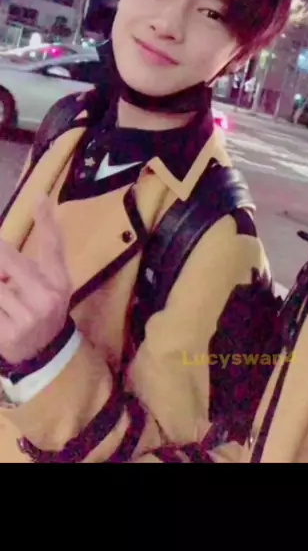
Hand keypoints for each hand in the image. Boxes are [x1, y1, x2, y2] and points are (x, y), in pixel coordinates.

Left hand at [0, 196, 71, 364]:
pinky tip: (1, 306)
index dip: (45, 220)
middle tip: (4, 273)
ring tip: (5, 290)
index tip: (40, 197)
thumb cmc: (45, 306)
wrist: (45, 352)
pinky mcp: (7, 333)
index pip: (52, 244)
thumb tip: (32, 213)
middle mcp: (46, 296)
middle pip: (6, 259)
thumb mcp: (53, 279)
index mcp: (58, 280)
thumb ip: (43, 250)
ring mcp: (26, 317)